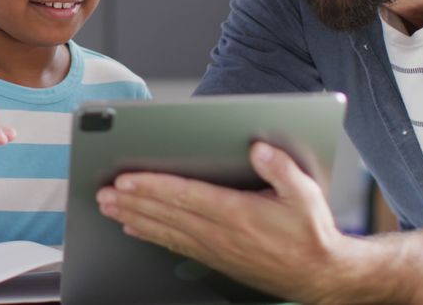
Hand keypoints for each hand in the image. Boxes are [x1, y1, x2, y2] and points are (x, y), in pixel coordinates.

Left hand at [96, 142, 346, 302]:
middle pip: (167, 213)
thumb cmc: (311, 234)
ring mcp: (214, 248)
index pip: (186, 195)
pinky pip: (174, 245)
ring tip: (108, 208)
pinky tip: (132, 229)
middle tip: (103, 193)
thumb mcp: (305, 194)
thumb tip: (257, 148)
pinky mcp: (214, 259)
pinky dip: (150, 235)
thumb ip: (280, 168)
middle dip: (132, 201)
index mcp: (239, 213)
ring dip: (134, 217)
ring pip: (165, 230)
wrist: (319, 276)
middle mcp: (221, 232)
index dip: (153, 186)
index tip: (127, 179)